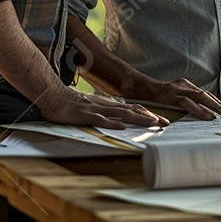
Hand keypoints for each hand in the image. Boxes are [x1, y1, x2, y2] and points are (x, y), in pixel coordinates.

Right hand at [41, 87, 169, 127]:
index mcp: (109, 104)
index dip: (148, 114)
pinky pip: (100, 119)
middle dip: (150, 117)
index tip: (162, 120)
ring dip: (138, 118)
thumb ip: (107, 111)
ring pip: (121, 113)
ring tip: (152, 123)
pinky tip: (121, 126)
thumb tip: (121, 118)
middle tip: (166, 123)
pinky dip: (111, 122)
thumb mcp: (94, 107)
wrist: (54, 96)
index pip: (134, 108)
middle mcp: (106, 105)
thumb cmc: (73, 104)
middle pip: (133, 110)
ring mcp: (97, 109)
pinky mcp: (85, 115)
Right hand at [124, 76, 220, 119]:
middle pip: (206, 95)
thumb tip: (198, 112)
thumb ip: (185, 102)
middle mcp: (185, 85)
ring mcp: (178, 89)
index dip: (217, 102)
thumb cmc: (158, 95)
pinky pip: (187, 102)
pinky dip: (198, 109)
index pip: (205, 94)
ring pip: (200, 97)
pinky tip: (206, 115)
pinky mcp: (171, 94)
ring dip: (212, 106)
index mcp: (187, 86)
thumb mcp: (174, 97)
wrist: (140, 87)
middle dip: (218, 104)